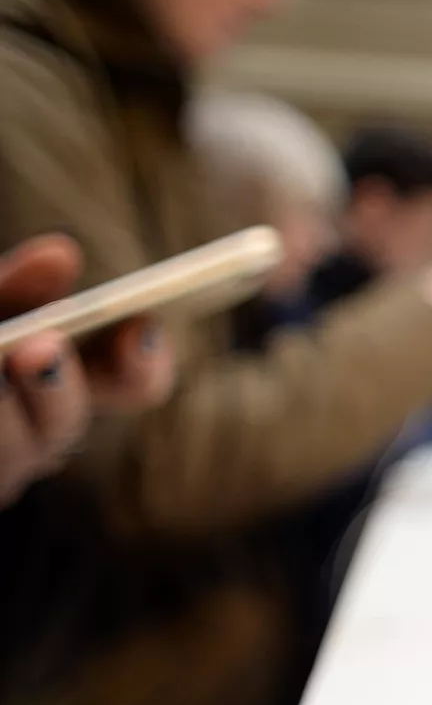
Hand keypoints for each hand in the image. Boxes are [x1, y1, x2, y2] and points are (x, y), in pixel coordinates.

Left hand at [0, 236, 175, 503]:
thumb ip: (17, 286)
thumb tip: (62, 253)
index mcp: (63, 386)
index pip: (133, 384)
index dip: (145, 363)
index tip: (139, 327)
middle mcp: (37, 438)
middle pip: (64, 424)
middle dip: (54, 387)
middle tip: (41, 349)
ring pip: (7, 452)